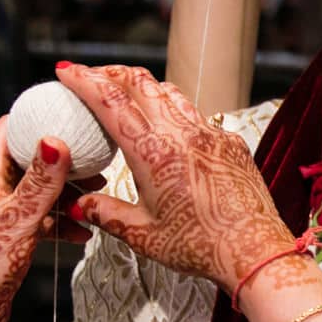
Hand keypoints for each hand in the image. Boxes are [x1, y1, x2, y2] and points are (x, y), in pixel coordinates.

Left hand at [0, 119, 79, 321]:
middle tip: (96, 162)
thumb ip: (40, 182)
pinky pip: (36, 219)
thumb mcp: (18, 220)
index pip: (7, 131)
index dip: (36, 119)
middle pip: (27, 161)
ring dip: (64, 194)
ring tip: (95, 198)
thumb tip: (54, 140)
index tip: (69, 116)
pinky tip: (80, 233)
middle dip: (62, 161)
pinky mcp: (4, 238)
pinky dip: (58, 222)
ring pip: (36, 192)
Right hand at [56, 64, 295, 294]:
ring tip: (127, 94)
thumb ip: (107, 214)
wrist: (255, 250)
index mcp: (154, 153)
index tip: (66, 71)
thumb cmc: (200, 247)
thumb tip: (80, 203)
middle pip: (141, 84)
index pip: (111, 101)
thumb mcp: (142, 235)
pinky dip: (175, 111)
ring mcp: (211, 135)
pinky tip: (168, 128)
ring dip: (144, 87)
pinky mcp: (231, 143)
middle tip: (91, 76)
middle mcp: (183, 135)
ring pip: (171, 94)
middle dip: (111, 73)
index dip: (84, 80)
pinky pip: (198, 116)